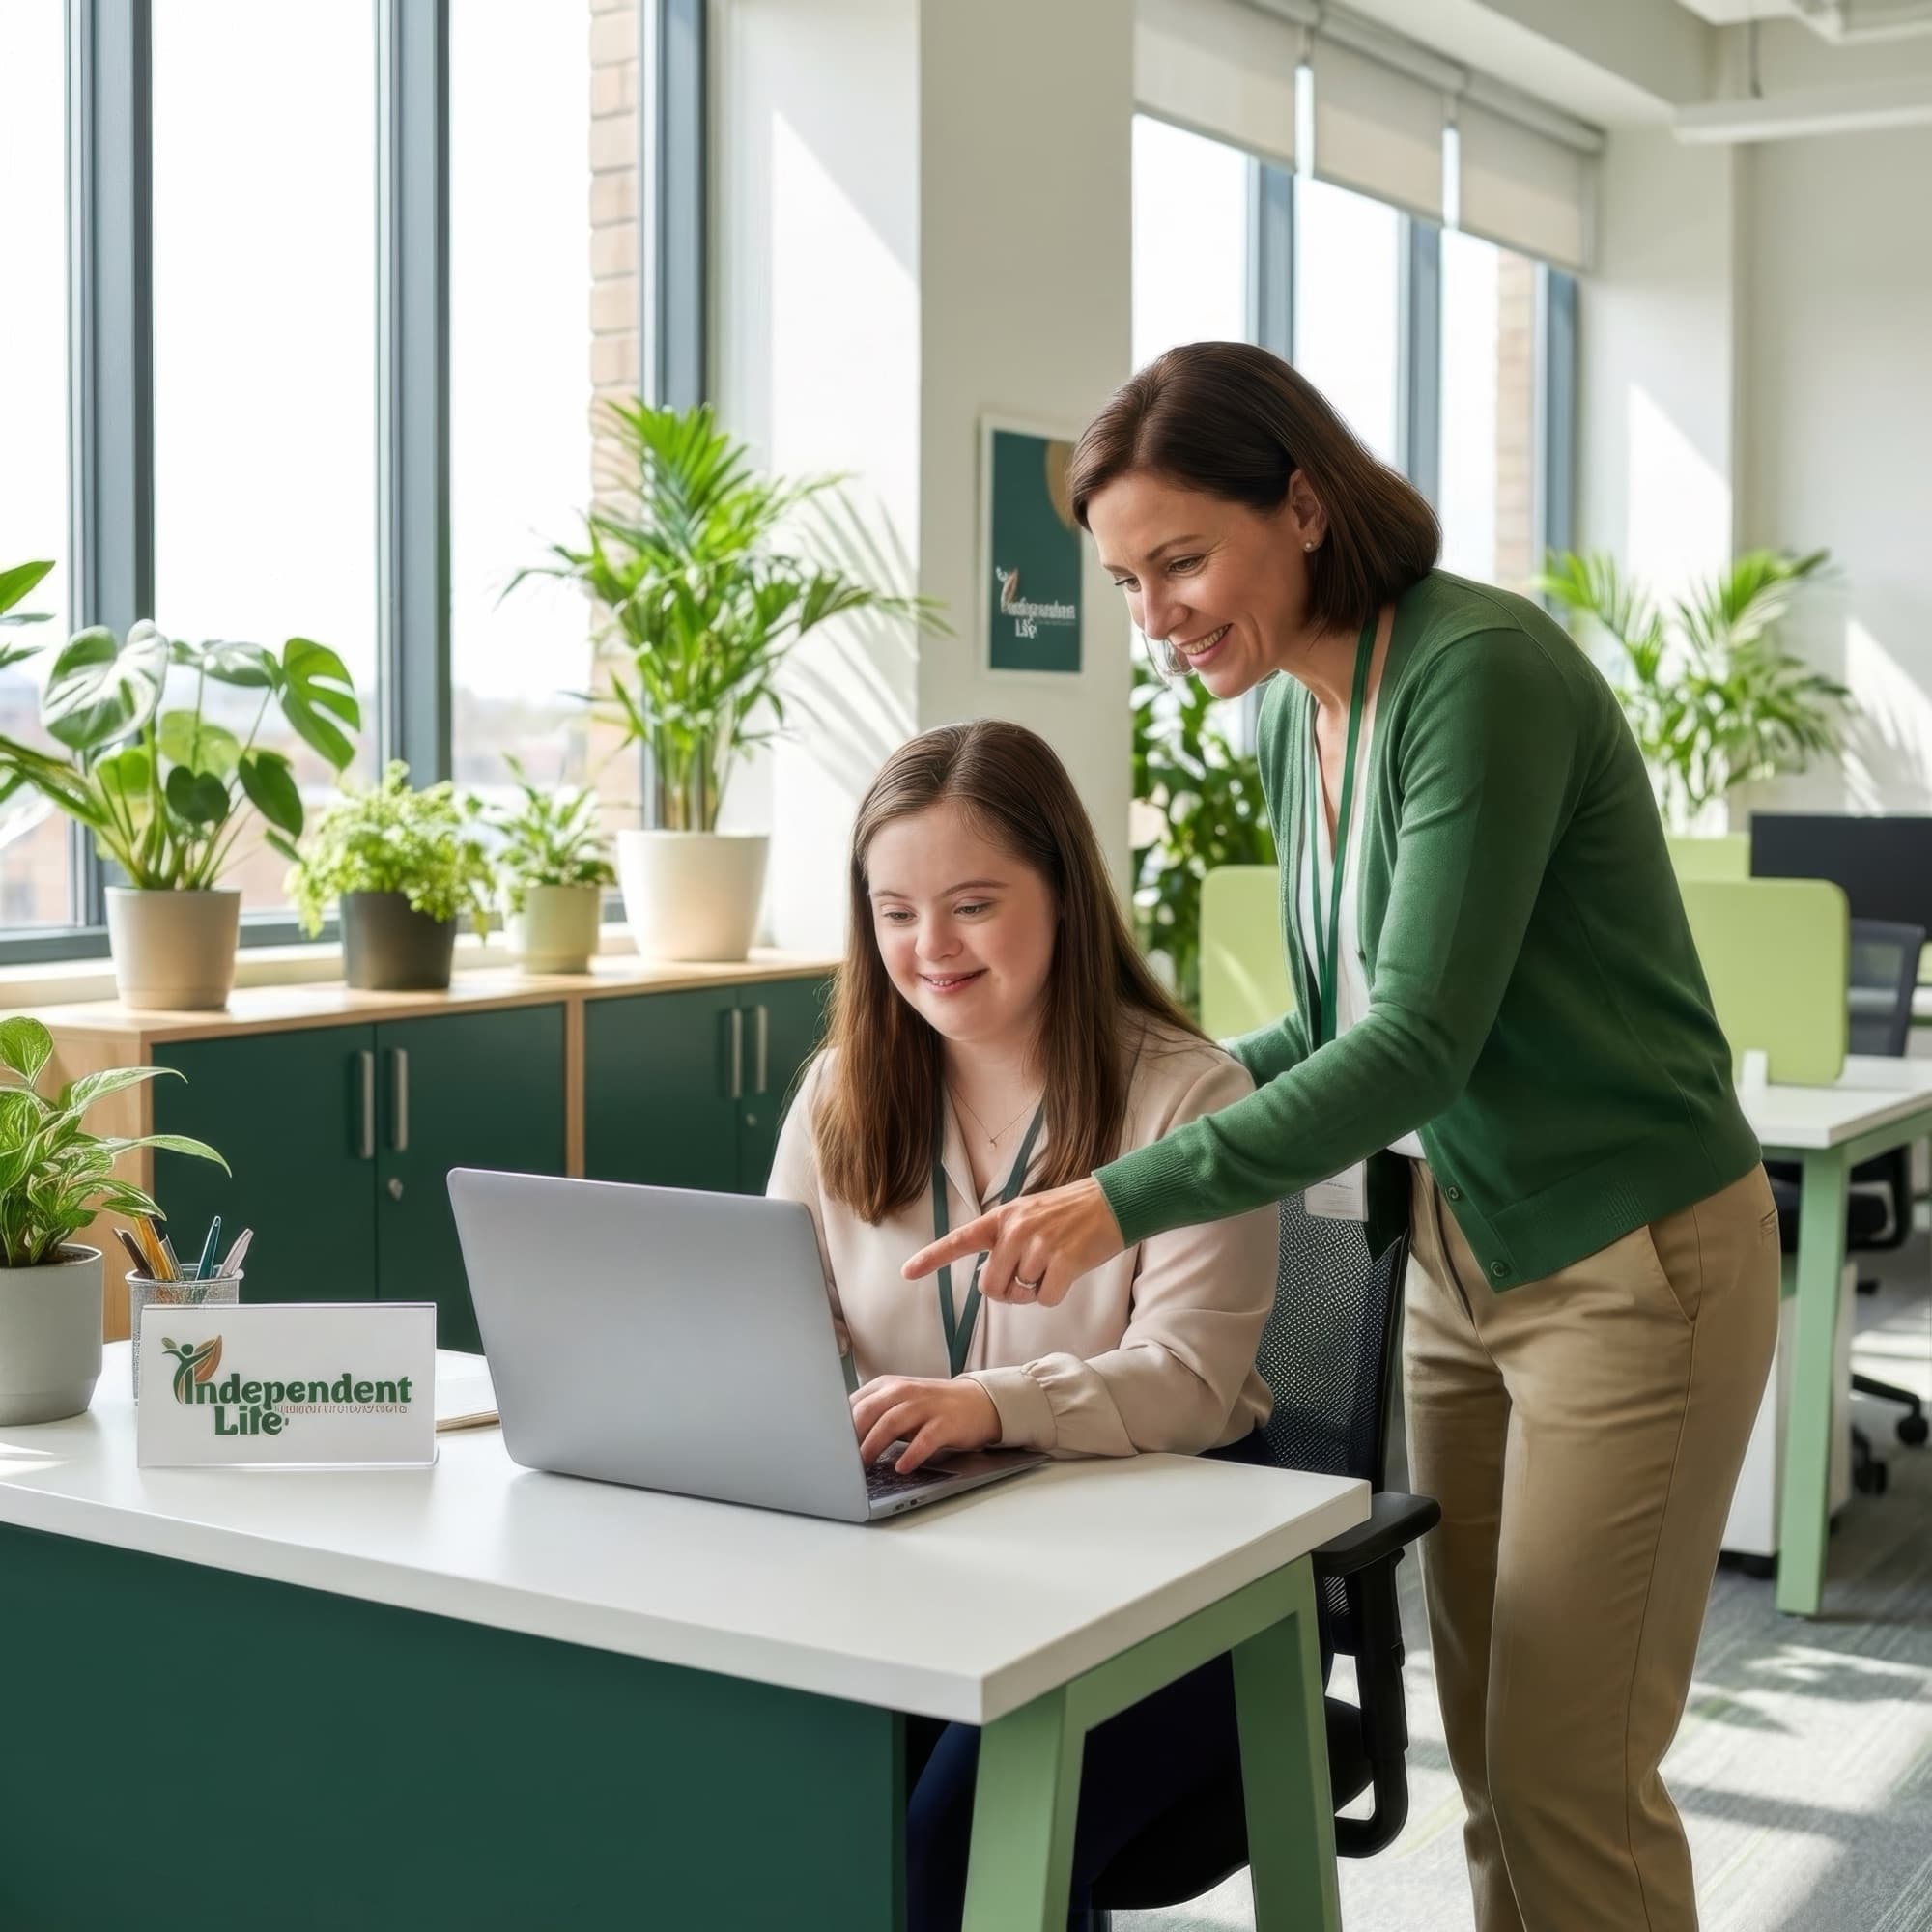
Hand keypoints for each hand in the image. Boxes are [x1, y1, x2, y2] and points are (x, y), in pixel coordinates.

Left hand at [852, 1375, 1000, 1474]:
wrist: (978, 1403)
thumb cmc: (931, 1408)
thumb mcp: (899, 1404)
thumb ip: (873, 1415)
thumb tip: (839, 1439)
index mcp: (888, 1386)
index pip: (855, 1404)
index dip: (838, 1427)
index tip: (828, 1447)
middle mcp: (905, 1391)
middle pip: (868, 1411)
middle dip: (851, 1437)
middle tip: (841, 1461)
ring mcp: (926, 1406)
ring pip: (891, 1423)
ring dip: (873, 1445)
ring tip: (863, 1466)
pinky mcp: (945, 1423)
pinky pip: (924, 1439)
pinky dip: (911, 1454)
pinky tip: (902, 1467)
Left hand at [900, 1175, 1126, 1307]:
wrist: (1112, 1202)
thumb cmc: (1070, 1213)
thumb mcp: (1029, 1214)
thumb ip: (1007, 1241)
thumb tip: (996, 1282)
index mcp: (1003, 1218)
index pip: (960, 1240)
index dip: (931, 1258)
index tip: (906, 1272)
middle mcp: (1016, 1231)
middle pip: (991, 1287)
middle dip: (1007, 1293)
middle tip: (1028, 1279)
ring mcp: (1039, 1245)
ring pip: (1020, 1295)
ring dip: (1035, 1291)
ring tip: (1054, 1265)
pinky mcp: (1063, 1261)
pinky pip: (1045, 1299)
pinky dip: (1055, 1294)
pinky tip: (1068, 1271)